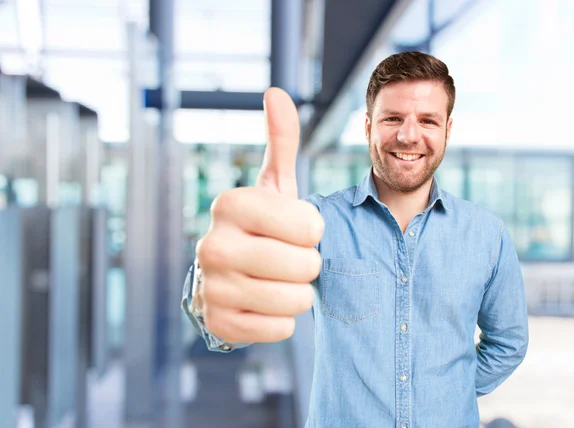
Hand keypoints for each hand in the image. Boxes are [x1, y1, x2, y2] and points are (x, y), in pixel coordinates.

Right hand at [196, 88, 323, 343]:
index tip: (294, 229)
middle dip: (308, 264)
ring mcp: (211, 287)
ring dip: (297, 293)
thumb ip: (280, 141)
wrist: (229, 274)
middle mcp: (212, 244)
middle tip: (286, 257)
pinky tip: (262, 303)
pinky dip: (281, 320)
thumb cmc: (262, 226)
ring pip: (296, 301)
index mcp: (230, 203)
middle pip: (306, 265)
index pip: (310, 225)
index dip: (312, 230)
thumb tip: (276, 92)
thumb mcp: (273, 185)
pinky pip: (280, 330)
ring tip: (276, 280)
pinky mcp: (217, 324)